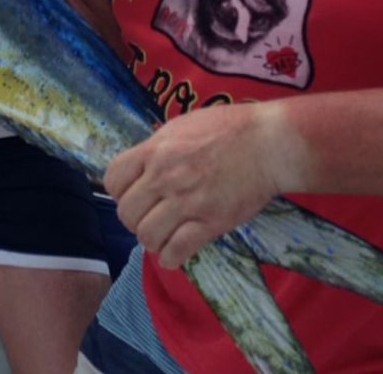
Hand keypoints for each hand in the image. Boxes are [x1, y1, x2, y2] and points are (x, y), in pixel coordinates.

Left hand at [104, 103, 299, 269]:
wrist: (269, 143)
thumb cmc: (229, 129)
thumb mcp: (182, 126)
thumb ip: (158, 147)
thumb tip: (141, 166)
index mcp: (155, 150)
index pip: (112, 179)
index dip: (119, 191)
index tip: (134, 194)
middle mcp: (165, 176)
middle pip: (126, 212)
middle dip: (135, 219)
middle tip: (151, 218)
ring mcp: (187, 201)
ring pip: (146, 235)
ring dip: (152, 240)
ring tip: (164, 235)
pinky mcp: (211, 222)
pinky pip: (176, 251)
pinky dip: (170, 257)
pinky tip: (175, 252)